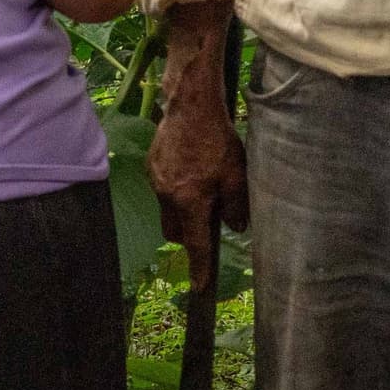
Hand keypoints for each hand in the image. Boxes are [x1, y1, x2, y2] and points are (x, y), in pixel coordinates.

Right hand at [147, 12, 248, 283]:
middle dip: (188, 236)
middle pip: (174, 232)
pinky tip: (193, 169)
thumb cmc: (217, 138)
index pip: (193, 245)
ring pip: (167, 210)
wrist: (189, 102)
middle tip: (209, 223)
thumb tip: (235, 228)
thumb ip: (237, 205)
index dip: (199, 268)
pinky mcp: (151, 165)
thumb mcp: (236, 173)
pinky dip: (177, 190)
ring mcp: (155, 180)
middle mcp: (166, 195)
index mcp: (188, 201)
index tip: (200, 287)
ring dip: (183, 210)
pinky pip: (163, 189)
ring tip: (204, 189)